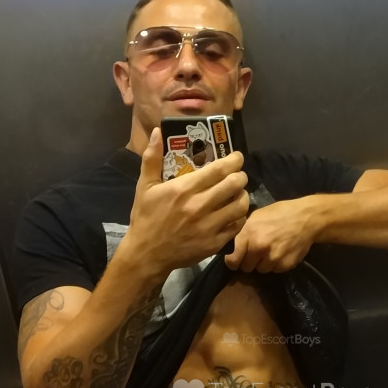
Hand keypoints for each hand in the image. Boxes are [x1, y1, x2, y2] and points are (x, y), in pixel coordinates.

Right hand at [127, 127, 249, 276]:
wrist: (147, 255)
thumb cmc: (146, 218)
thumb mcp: (144, 187)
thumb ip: (151, 158)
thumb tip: (158, 132)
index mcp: (183, 189)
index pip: (218, 169)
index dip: (233, 160)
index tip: (237, 157)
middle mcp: (199, 206)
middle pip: (234, 184)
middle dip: (241, 176)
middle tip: (239, 175)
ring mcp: (209, 226)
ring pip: (240, 205)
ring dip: (243, 196)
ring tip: (239, 193)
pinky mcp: (214, 242)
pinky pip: (237, 225)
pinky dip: (240, 216)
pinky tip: (235, 213)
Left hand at [224, 199, 316, 272]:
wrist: (307, 219)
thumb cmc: (280, 213)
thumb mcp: (257, 216)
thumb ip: (244, 232)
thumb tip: (234, 247)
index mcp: (250, 235)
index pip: (233, 260)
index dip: (232, 261)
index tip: (234, 260)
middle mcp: (259, 249)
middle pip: (246, 268)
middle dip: (249, 261)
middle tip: (257, 252)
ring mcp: (272, 259)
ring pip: (261, 270)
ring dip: (263, 263)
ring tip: (271, 250)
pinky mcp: (284, 266)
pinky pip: (274, 270)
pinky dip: (275, 264)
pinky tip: (281, 252)